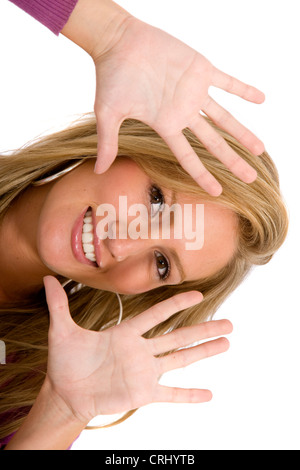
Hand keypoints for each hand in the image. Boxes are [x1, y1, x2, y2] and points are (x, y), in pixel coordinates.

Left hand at [44, 276, 232, 422]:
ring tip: (226, 344)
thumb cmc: (65, 362)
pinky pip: (170, 395)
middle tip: (229, 323)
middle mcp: (140, 350)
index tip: (198, 293)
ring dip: (204, 353)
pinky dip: (189, 395)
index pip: (157, 315)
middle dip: (203, 329)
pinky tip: (209, 394)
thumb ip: (59, 305)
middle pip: (178, 336)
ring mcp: (144, 372)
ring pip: (180, 360)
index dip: (176, 303)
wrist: (64, 393)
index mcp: (126, 333)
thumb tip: (47, 277)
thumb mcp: (61, 331)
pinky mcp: (142, 394)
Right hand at [92, 17, 264, 195]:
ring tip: (261, 150)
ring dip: (243, 132)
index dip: (203, 175)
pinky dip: (243, 89)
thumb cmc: (111, 77)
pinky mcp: (200, 69)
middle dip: (232, 161)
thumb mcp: (108, 114)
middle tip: (251, 179)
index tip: (218, 191)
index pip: (188, 157)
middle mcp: (183, 113)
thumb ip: (108, 142)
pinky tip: (261, 99)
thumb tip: (98, 171)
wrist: (119, 41)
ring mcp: (193, 92)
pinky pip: (227, 82)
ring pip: (224, 117)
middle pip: (213, 143)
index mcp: (165, 125)